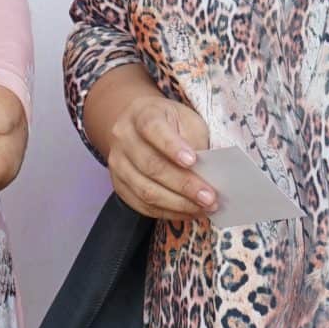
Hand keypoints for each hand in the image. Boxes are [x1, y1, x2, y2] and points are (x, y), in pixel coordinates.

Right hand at [105, 93, 217, 221]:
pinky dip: (169, 212)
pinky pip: (143, 205)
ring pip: (146, 191)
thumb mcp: (187, 121)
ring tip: (204, 208)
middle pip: (151, 166)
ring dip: (178, 204)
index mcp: (142, 114)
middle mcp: (123, 138)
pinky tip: (189, 212)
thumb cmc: (171, 124)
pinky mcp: (120, 186)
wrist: (140, 129)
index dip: (172, 146)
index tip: (193, 161)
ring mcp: (118, 164)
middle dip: (184, 185)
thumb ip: (195, 143)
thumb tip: (210, 174)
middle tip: (209, 197)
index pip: (153, 129)